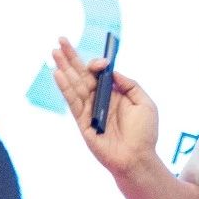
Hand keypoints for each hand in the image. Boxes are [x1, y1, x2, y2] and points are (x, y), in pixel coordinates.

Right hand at [52, 37, 159, 175]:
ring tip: (54, 52)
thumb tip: (113, 71)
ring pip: (75, 85)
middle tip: (61, 40)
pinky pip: (73, 102)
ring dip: (64, 68)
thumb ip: (129, 84)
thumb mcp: (144, 103)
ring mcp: (90, 110)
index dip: (98, 64)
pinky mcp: (83, 122)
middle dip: (72, 58)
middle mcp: (100, 100)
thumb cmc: (144, 133)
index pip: (100, 73)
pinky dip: (65, 88)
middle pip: (82, 75)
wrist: (138, 158)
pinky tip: (58, 74)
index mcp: (114, 94)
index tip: (103, 63)